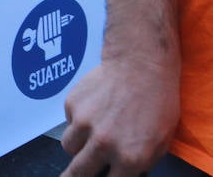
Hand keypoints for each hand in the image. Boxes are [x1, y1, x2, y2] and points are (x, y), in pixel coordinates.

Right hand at [59, 56, 179, 175]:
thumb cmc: (157, 103)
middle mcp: (103, 143)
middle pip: (78, 172)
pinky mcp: (72, 104)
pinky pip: (69, 121)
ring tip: (88, 136)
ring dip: (77, 146)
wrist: (140, 65)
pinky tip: (94, 109)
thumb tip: (122, 170)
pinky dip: (78, 121)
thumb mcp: (160, 142)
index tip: (104, 175)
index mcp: (129, 158)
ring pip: (69, 147)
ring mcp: (84, 123)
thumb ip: (140, 161)